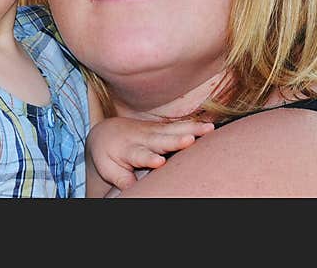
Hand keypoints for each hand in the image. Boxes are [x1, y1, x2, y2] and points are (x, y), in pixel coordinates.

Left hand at [86, 117, 214, 191]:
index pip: (140, 155)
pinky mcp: (163, 127)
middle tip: (190, 140)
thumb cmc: (108, 156)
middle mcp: (144, 137)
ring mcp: (154, 130)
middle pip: (162, 139)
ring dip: (191, 128)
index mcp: (129, 150)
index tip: (159, 161)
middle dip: (176, 140)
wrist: (106, 132)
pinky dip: (195, 126)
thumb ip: (124, 180)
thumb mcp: (110, 170)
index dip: (150, 158)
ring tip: (209, 128)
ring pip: (174, 129)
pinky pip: (180, 126)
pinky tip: (210, 127)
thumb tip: (135, 191)